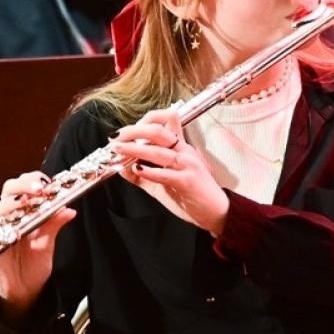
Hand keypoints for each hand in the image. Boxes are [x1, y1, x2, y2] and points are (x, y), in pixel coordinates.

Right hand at [0, 172, 74, 317]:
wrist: (23, 293)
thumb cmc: (33, 268)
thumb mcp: (47, 245)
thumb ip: (54, 226)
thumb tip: (70, 210)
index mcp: (24, 213)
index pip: (26, 187)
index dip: (34, 180)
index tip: (49, 182)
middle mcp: (10, 217)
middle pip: (10, 189)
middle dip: (23, 184)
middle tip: (40, 189)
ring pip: (1, 206)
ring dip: (15, 201)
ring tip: (29, 201)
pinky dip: (4, 222)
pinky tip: (16, 224)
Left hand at [110, 108, 229, 234]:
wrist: (217, 212)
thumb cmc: (192, 195)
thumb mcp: (165, 181)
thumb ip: (145, 174)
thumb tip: (122, 168)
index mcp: (181, 147)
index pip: (166, 120)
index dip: (143, 121)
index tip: (124, 132)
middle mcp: (184, 151)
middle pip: (157, 131)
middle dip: (133, 132)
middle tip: (116, 138)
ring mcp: (187, 165)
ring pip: (158, 150)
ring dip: (134, 149)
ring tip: (119, 150)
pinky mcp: (188, 181)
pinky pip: (165, 173)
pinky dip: (149, 171)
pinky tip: (137, 170)